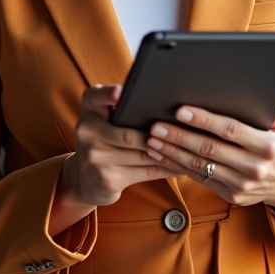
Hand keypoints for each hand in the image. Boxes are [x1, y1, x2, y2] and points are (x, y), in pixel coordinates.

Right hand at [62, 84, 178, 207]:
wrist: (84, 178)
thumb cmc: (104, 136)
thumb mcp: (104, 116)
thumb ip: (122, 104)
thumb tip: (160, 95)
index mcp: (89, 108)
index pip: (96, 96)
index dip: (109, 94)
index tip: (121, 92)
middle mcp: (86, 131)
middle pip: (129, 133)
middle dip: (158, 135)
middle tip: (184, 130)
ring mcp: (95, 158)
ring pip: (142, 154)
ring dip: (168, 152)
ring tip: (190, 147)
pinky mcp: (107, 180)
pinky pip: (145, 173)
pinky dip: (165, 169)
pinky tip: (180, 166)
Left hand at [144, 107, 274, 214]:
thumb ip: (261, 108)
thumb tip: (235, 87)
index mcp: (267, 145)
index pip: (230, 129)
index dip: (204, 120)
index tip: (181, 111)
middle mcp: (255, 166)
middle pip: (210, 149)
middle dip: (180, 136)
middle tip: (157, 125)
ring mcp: (242, 184)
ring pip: (200, 166)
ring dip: (173, 152)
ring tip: (153, 140)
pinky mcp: (231, 195)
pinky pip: (200, 178)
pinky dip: (178, 166)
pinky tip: (162, 155)